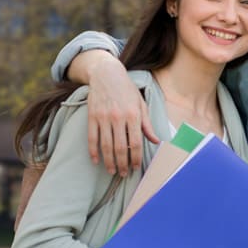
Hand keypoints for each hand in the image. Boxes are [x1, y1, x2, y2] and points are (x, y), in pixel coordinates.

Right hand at [84, 53, 158, 175]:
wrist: (106, 74)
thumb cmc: (127, 90)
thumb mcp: (141, 104)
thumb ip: (147, 124)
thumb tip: (156, 141)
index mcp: (133, 115)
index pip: (136, 142)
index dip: (137, 158)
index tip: (136, 168)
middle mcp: (118, 117)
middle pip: (121, 147)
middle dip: (123, 164)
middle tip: (124, 174)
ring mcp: (104, 117)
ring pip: (106, 145)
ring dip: (109, 161)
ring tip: (112, 171)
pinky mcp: (92, 116)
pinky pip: (92, 137)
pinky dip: (93, 151)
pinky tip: (96, 160)